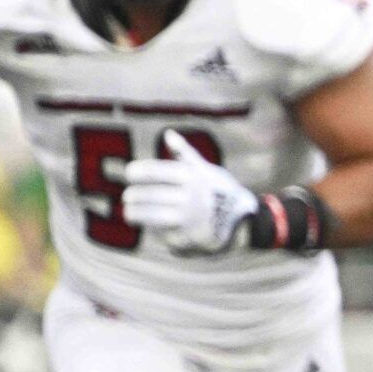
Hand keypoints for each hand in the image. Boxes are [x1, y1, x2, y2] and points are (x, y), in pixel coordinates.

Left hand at [119, 131, 256, 254]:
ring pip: (151, 216)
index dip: (137, 171)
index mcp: (190, 177)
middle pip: (149, 195)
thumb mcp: (206, 169)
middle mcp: (189, 197)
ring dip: (136, 214)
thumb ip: (184, 153)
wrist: (244, 221)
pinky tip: (150, 226)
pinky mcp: (188, 238)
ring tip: (129, 212)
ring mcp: (189, 218)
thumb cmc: (221, 191)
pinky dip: (154, 230)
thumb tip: (168, 133)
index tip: (130, 174)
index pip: (153, 171)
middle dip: (134, 195)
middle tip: (128, 196)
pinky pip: (163, 233)